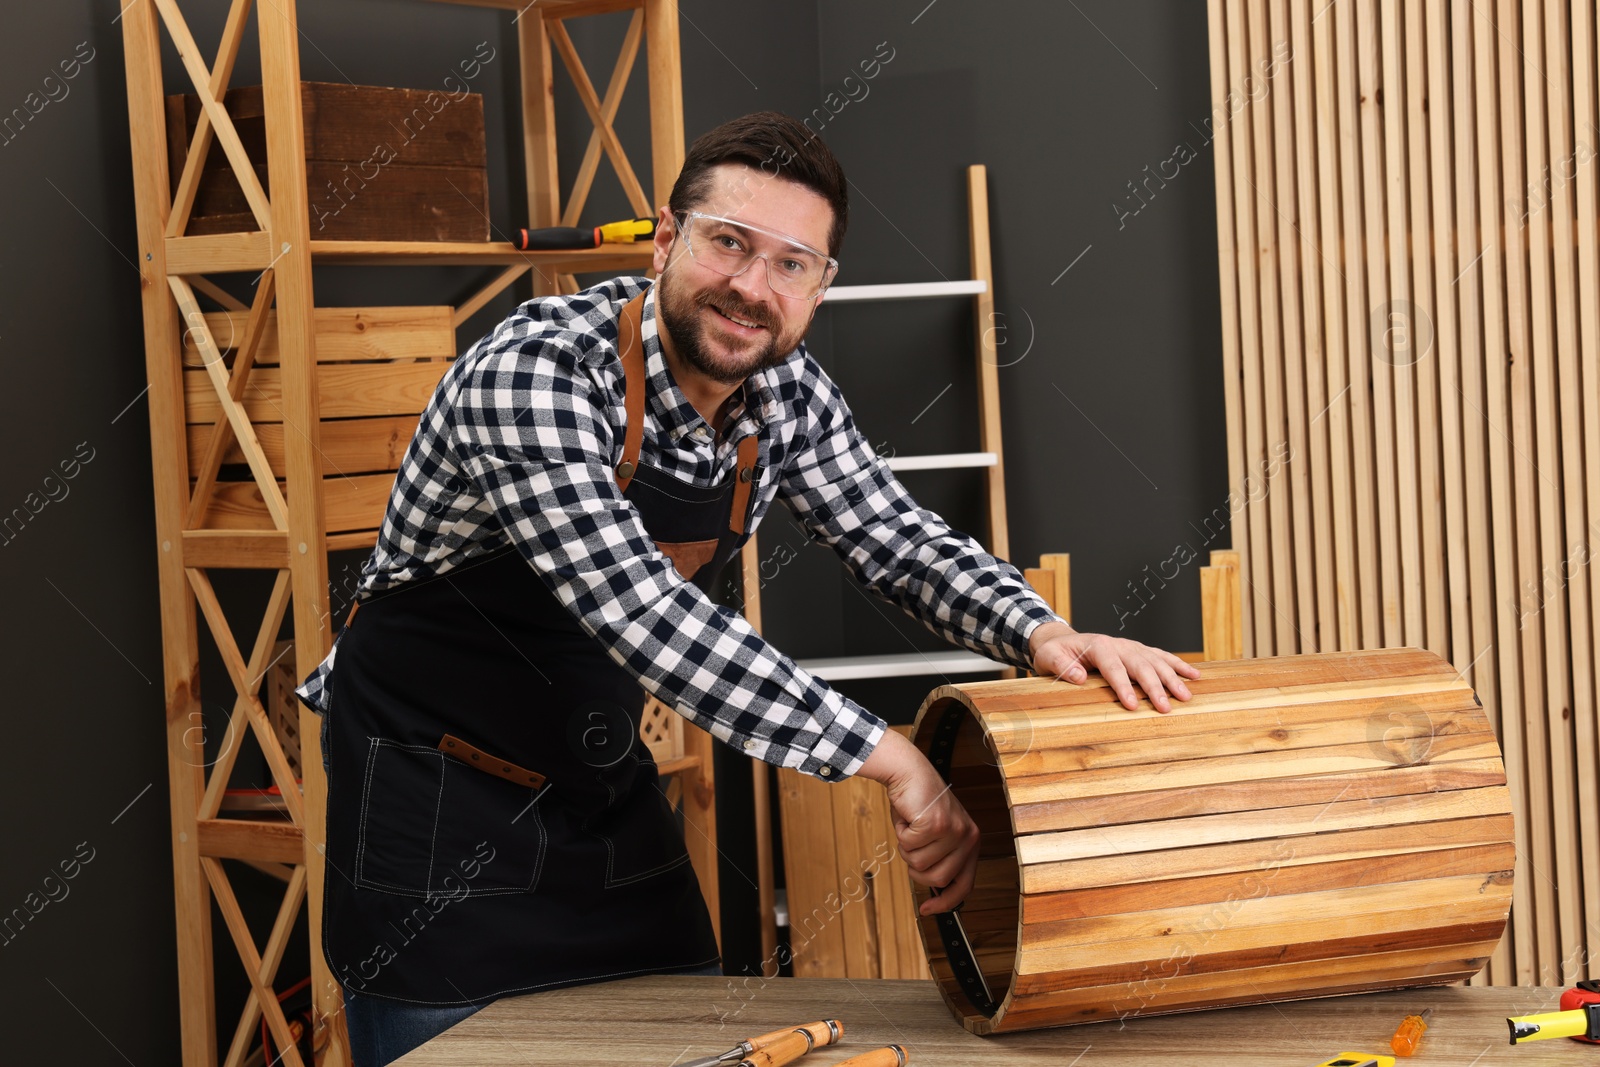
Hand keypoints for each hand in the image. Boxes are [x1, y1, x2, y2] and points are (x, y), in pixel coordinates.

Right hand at [856, 730, 979, 914]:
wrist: (910, 771)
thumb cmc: (919, 803)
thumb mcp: (936, 836)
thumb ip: (940, 859)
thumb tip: (934, 890)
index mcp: (971, 842)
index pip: (964, 884)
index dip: (946, 902)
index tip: (928, 910)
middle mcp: (968, 837)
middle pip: (938, 878)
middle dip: (917, 868)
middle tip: (911, 846)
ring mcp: (954, 831)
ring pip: (920, 863)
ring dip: (907, 848)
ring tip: (911, 827)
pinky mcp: (936, 824)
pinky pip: (909, 845)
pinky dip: (901, 833)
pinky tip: (908, 817)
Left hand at [1028, 621, 1200, 712]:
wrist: (1061, 640)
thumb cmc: (1055, 652)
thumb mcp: (1049, 658)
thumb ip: (1062, 667)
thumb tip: (1079, 677)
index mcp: (1098, 646)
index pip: (1113, 667)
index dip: (1124, 687)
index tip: (1133, 706)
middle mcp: (1119, 644)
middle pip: (1141, 665)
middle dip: (1154, 687)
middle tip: (1166, 707)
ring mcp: (1131, 646)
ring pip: (1156, 661)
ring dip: (1172, 678)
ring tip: (1186, 696)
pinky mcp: (1138, 651)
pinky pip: (1161, 657)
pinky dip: (1178, 665)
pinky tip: (1193, 676)